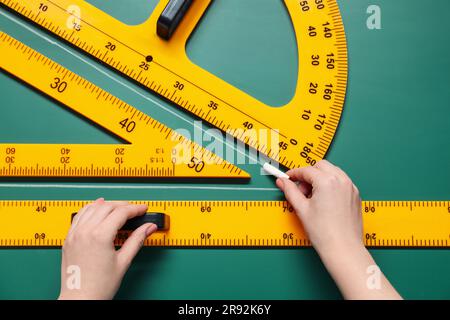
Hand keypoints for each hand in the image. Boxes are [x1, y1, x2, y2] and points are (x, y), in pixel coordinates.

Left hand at [58, 199, 156, 299]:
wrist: (80, 299)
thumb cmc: (99, 286)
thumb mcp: (124, 261)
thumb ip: (137, 240)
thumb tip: (148, 228)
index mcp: (99, 236)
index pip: (121, 212)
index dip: (135, 209)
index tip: (143, 209)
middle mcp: (85, 232)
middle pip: (107, 206)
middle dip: (123, 205)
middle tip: (134, 210)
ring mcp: (74, 234)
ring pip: (91, 207)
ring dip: (106, 204)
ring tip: (117, 207)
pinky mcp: (68, 238)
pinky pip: (78, 215)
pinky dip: (90, 209)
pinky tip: (96, 211)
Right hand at [276, 160, 400, 298]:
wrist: (343, 248)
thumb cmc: (324, 232)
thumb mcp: (301, 209)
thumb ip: (290, 191)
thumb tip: (282, 182)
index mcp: (327, 181)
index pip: (306, 170)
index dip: (294, 174)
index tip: (288, 179)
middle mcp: (341, 180)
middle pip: (321, 166)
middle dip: (308, 174)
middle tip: (301, 190)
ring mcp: (350, 187)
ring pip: (332, 171)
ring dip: (320, 177)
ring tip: (313, 197)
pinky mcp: (355, 195)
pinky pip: (341, 181)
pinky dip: (331, 184)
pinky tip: (324, 200)